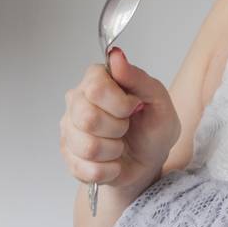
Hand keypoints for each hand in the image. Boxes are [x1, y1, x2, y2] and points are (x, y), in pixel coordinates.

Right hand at [60, 46, 181, 196]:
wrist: (147, 162)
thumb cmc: (152, 129)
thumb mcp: (158, 100)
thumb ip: (137, 77)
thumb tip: (116, 56)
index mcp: (96, 80)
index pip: (95, 88)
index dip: (119, 104)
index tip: (134, 108)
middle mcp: (77, 101)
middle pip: (87, 118)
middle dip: (117, 129)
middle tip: (126, 128)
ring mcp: (69, 130)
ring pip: (88, 147)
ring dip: (114, 151)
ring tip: (119, 145)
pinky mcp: (69, 157)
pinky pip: (87, 169)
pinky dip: (109, 170)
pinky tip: (113, 161)